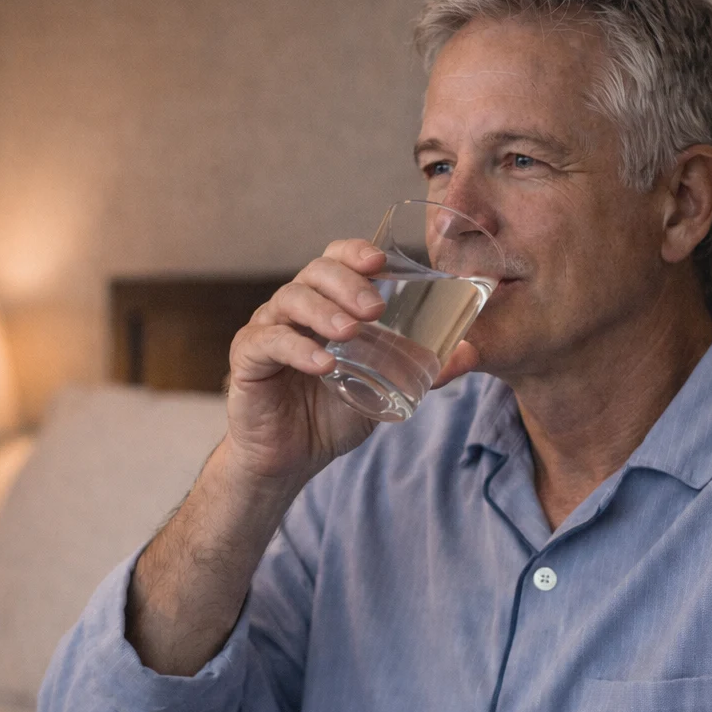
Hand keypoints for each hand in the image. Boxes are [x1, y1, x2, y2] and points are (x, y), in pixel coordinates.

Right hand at [224, 240, 478, 484]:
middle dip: (347, 283)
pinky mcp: (247, 358)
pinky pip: (269, 342)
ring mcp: (267, 330)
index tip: (381, 261)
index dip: (355, 253)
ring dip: (324, 312)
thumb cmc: (330, 415)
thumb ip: (415, 369)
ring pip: (289, 300)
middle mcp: (292, 310)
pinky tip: (323, 364)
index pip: (335, 260)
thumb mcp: (380, 389)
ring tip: (352, 332)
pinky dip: (298, 349)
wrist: (289, 459)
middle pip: (313, 273)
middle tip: (375, 307)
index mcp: (323, 305)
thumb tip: (464, 355)